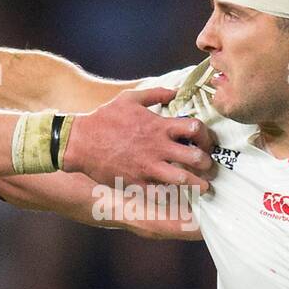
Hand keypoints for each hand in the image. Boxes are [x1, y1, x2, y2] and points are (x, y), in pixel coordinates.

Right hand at [63, 87, 215, 191]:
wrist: (79, 142)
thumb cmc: (104, 118)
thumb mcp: (129, 99)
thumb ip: (156, 94)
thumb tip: (175, 91)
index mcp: (158, 126)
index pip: (195, 128)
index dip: (205, 136)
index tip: (205, 143)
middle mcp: (157, 147)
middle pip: (196, 157)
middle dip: (207, 164)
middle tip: (209, 169)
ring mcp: (148, 167)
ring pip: (184, 179)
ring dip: (197, 185)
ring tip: (204, 188)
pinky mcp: (137, 182)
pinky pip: (161, 193)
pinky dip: (173, 196)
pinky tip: (179, 197)